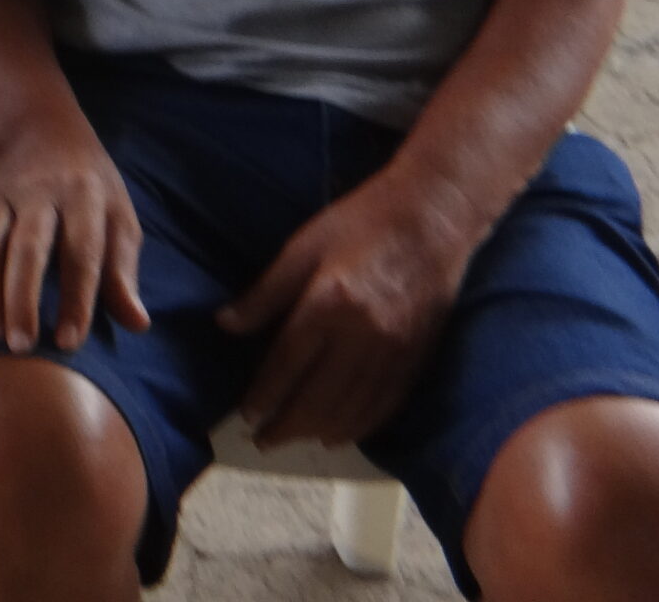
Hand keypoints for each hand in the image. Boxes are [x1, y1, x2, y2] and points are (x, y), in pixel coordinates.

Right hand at [0, 103, 148, 354]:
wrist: (42, 130)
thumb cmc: (92, 186)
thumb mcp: (119, 217)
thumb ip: (123, 271)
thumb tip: (137, 324)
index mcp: (84, 195)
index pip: (81, 252)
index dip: (75, 300)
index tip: (68, 343)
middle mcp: (40, 191)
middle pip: (27, 247)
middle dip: (21, 298)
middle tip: (21, 347)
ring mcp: (3, 194)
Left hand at [217, 170, 478, 447]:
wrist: (433, 218)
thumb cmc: (359, 223)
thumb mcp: (302, 247)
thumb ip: (265, 292)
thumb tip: (225, 324)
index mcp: (328, 304)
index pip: (287, 364)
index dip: (264, 394)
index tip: (246, 413)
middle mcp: (363, 335)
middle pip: (318, 397)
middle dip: (287, 425)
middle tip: (262, 441)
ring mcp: (395, 351)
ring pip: (353, 408)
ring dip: (320, 432)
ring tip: (295, 440)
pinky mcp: (418, 357)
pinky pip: (386, 405)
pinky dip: (361, 426)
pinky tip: (342, 435)